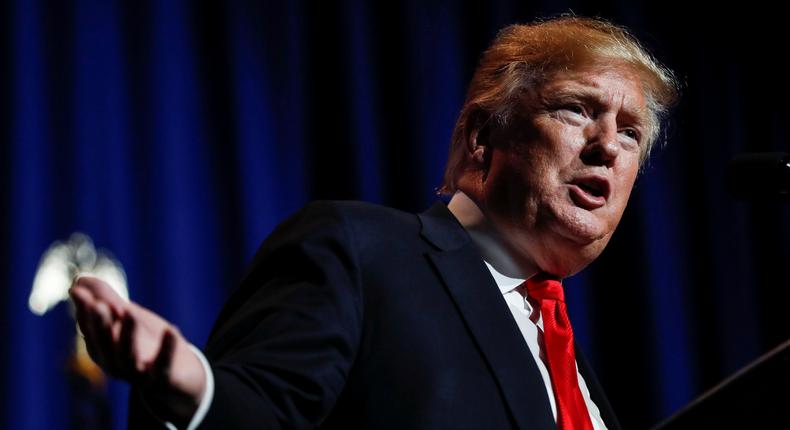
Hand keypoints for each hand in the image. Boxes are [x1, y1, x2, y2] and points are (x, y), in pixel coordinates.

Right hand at [70, 276, 205, 425]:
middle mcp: (115, 364)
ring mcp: (138, 375)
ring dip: (127, 335)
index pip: (89, 329)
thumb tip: (78, 279)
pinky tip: (171, 330)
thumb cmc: (148, 342)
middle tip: (98, 304)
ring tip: (130, 312)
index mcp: (103, 349)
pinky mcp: (163, 380)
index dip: (85, 311)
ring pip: (128, 357)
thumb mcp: (127, 317)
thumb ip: (106, 299)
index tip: (79, 290)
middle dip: (100, 324)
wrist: (181, 374)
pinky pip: (163, 367)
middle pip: (104, 344)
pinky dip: (167, 350)